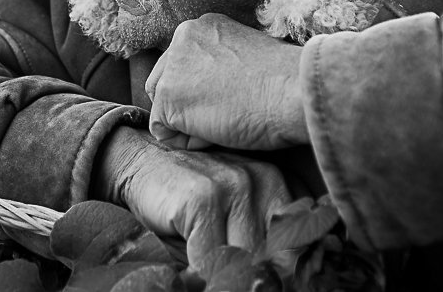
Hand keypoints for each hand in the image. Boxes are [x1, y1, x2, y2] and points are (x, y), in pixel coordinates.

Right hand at [92, 127, 289, 270]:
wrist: (141, 162)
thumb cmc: (188, 201)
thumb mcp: (232, 220)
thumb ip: (259, 246)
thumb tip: (277, 282)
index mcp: (279, 185)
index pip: (301, 244)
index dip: (286, 271)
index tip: (270, 279)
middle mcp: (265, 180)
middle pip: (277, 256)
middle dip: (257, 278)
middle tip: (240, 281)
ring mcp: (235, 185)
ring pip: (248, 260)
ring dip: (228, 276)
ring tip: (211, 271)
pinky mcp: (203, 198)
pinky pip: (213, 259)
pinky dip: (203, 273)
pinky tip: (193, 266)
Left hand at [145, 13, 307, 150]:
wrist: (295, 90)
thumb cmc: (284, 81)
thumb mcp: (244, 57)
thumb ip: (217, 64)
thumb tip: (206, 90)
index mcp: (201, 27)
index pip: (181, 67)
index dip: (202, 91)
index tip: (232, 96)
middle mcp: (180, 38)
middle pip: (163, 84)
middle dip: (187, 106)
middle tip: (228, 111)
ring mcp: (171, 67)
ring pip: (163, 109)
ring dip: (188, 125)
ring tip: (226, 119)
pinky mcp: (169, 97)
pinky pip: (164, 132)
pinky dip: (187, 142)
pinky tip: (218, 131)